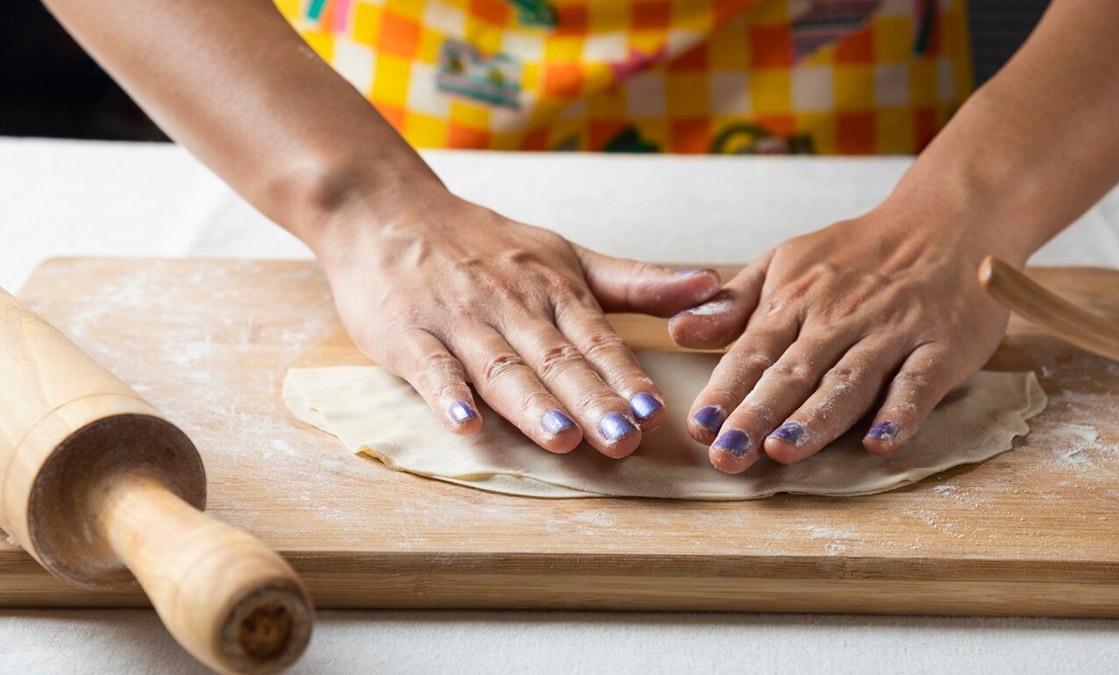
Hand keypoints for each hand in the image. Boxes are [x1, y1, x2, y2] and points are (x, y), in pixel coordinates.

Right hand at [316, 191, 720, 457]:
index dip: (626, 377)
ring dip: (531, 403)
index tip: (656, 412)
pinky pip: (430, 368)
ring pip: (501, 366)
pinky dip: (446, 396)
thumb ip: (635, 281)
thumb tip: (711, 285)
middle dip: (592, 400)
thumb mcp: (564, 255)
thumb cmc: (482, 242)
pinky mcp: (406, 334)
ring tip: (563, 437)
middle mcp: (511, 305)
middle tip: (623, 439)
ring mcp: (457, 320)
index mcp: (553, 290)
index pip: (596, 340)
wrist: (384, 208)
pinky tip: (465, 425)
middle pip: (555, 359)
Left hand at [668, 208, 1025, 472]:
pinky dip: (901, 412)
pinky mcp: (941, 346)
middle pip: (793, 372)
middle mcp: (840, 317)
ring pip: (849, 380)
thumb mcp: (786, 263)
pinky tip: (879, 442)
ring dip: (815, 418)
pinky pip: (919, 382)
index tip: (700, 426)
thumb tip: (678, 330)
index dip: (726, 390)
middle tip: (727, 455)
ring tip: (782, 451)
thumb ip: (734, 303)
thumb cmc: (856, 254)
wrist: (946, 222)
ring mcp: (892, 332)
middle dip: (757, 415)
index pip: (753, 351)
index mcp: (797, 299)